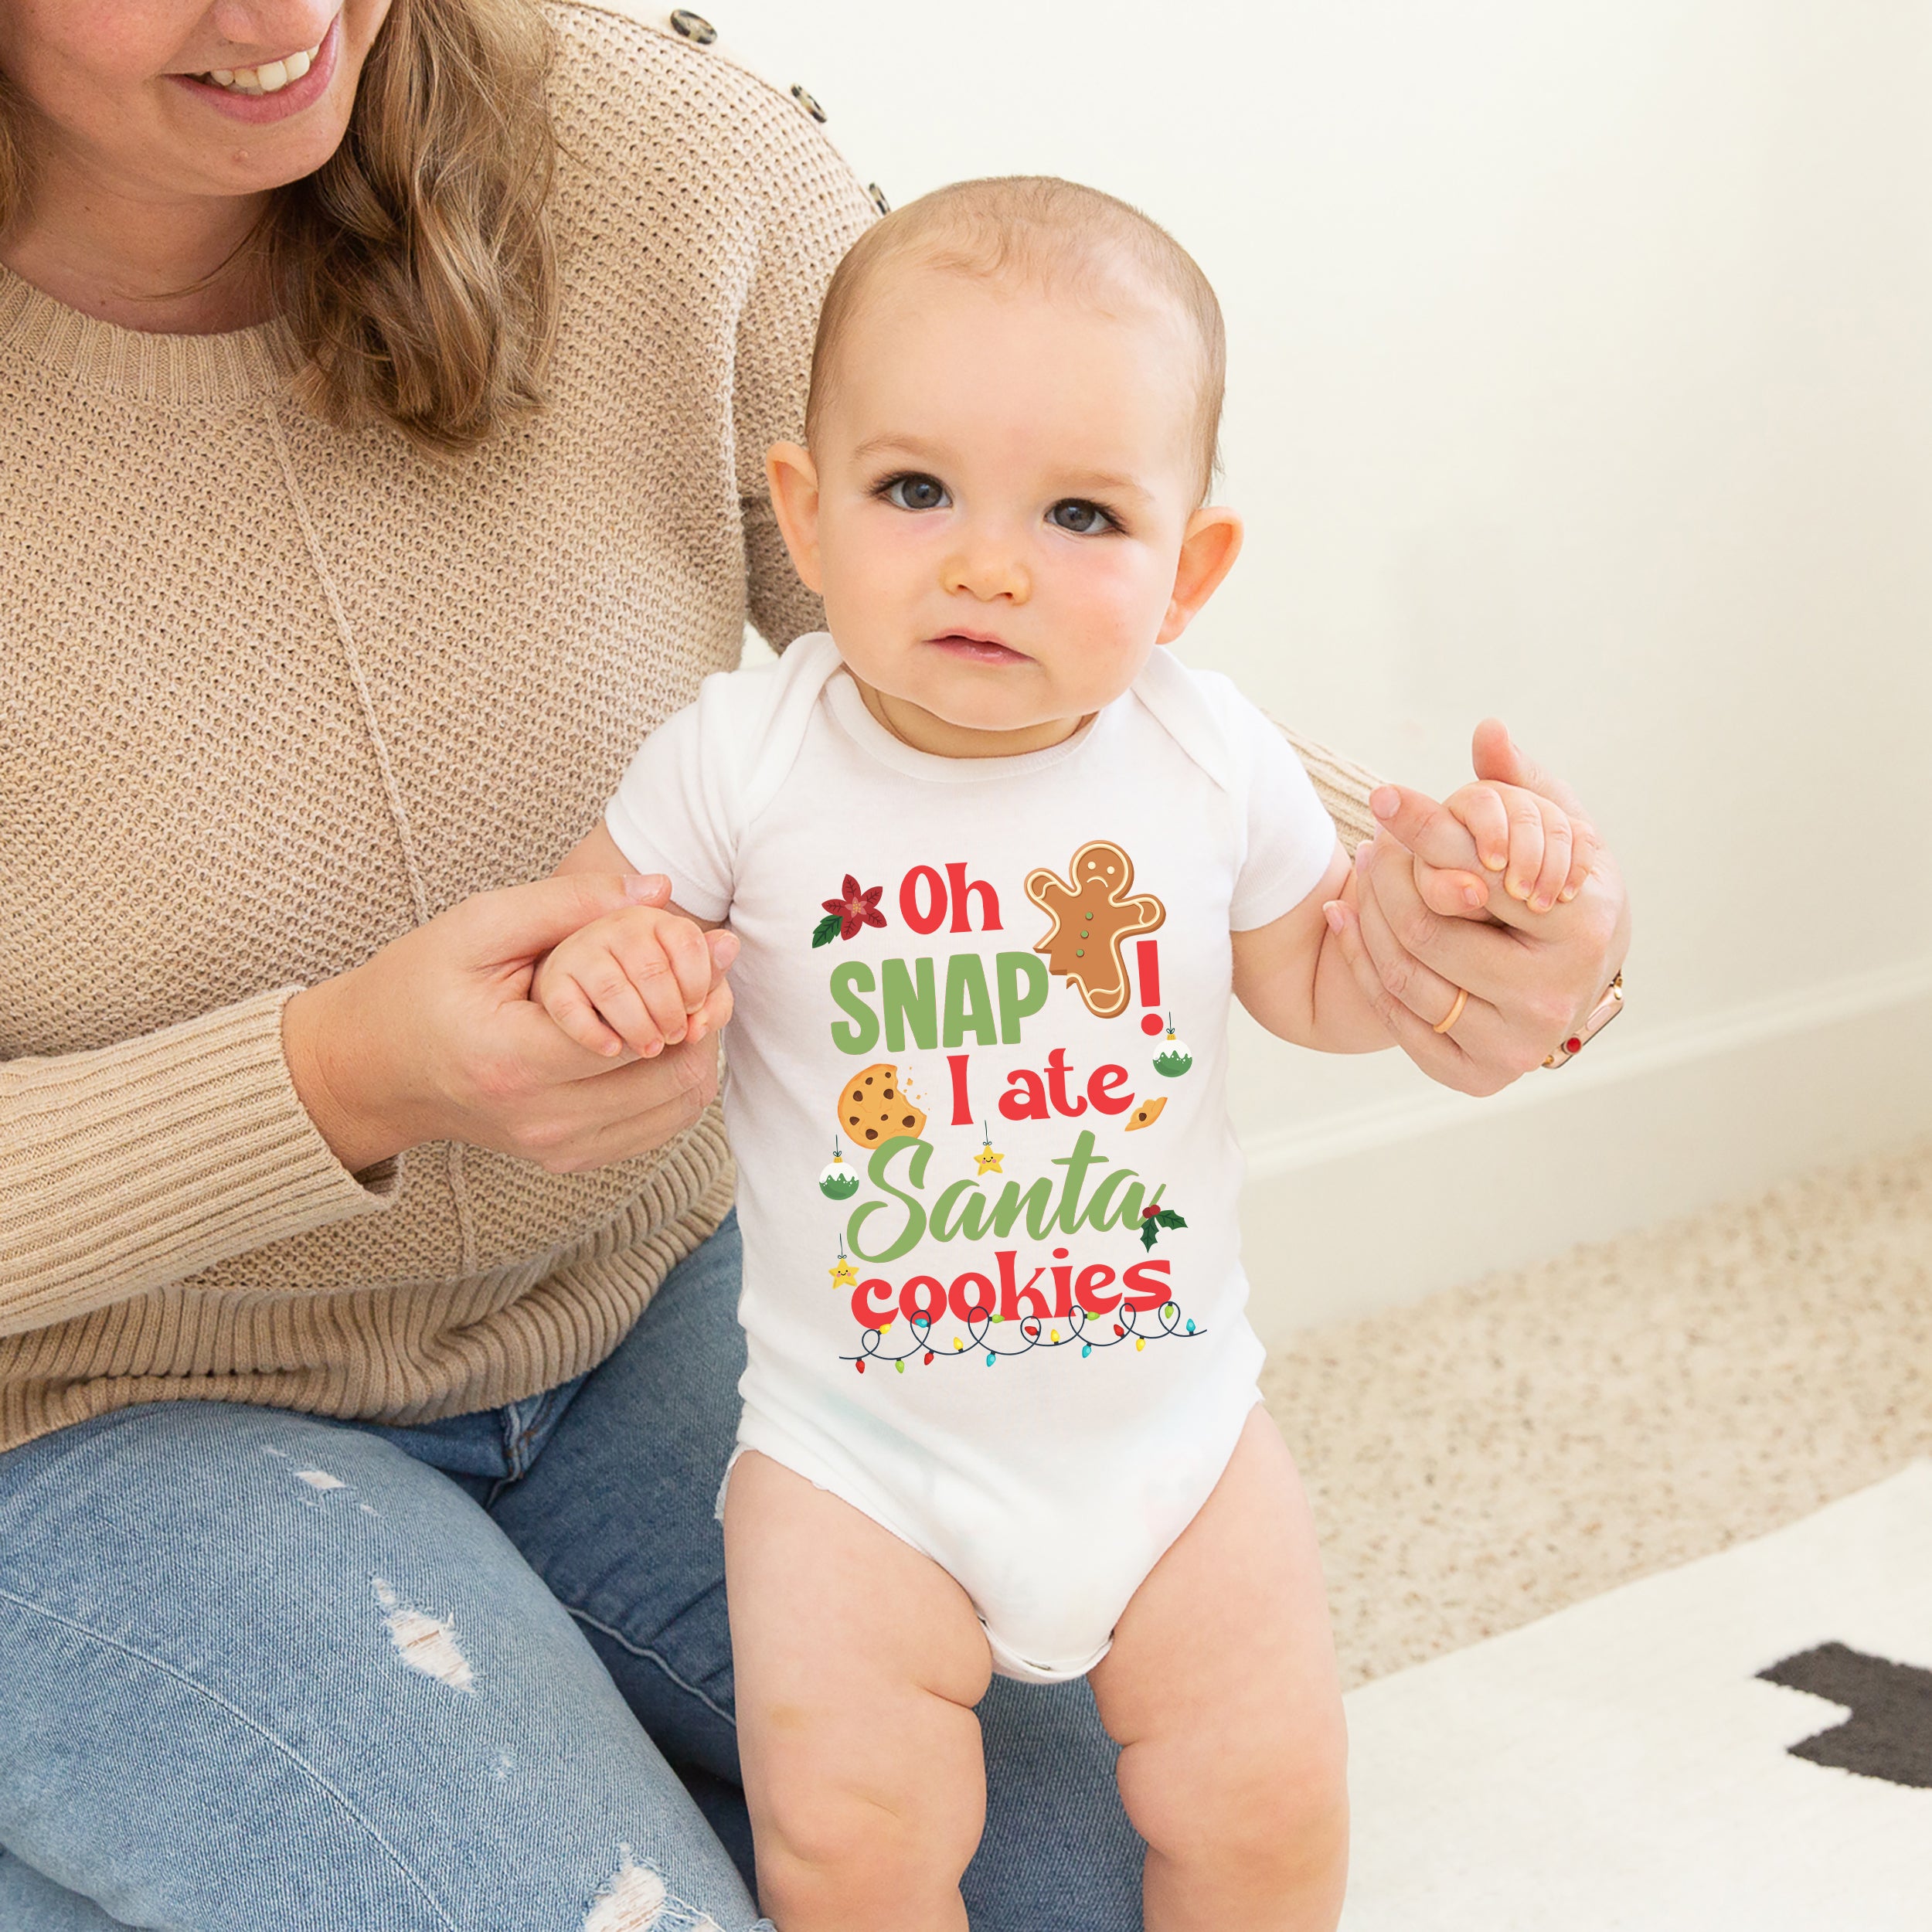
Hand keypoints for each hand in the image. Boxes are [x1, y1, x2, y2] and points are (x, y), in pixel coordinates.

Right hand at [283, 872, 739, 1174]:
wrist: (373, 1069)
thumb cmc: (417, 985)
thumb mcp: (477, 926)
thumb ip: (567, 902)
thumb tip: (660, 890)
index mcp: (513, 1060)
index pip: (638, 1034)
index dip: (687, 985)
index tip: (708, 943)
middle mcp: (541, 1119)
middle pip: (671, 1076)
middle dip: (704, 1016)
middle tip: (710, 967)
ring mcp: (557, 1147)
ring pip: (678, 1107)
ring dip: (699, 1049)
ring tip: (691, 996)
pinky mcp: (569, 1157)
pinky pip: (659, 1127)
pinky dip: (678, 1079)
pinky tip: (667, 1034)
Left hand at [1321, 721, 1628, 1094]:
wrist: (1568, 978)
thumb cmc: (1558, 890)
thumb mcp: (1557, 830)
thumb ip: (1521, 782)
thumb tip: (1487, 730)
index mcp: (1584, 928)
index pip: (1477, 872)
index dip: (1423, 831)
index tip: (1382, 798)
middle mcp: (1555, 996)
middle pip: (1428, 927)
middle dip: (1387, 876)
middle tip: (1370, 843)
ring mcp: (1515, 1045)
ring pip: (1404, 974)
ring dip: (1368, 916)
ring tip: (1361, 872)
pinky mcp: (1475, 1075)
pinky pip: (1395, 1016)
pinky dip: (1361, 962)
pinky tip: (1346, 917)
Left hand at [1438, 778, 1595, 914]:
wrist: (1517, 930)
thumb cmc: (1467, 921)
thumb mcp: (1449, 906)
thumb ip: (1441, 889)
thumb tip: (1466, 877)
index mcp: (1459, 811)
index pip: (1480, 801)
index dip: (1492, 830)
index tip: (1495, 866)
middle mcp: (1497, 803)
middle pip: (1522, 808)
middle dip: (1524, 854)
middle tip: (1519, 894)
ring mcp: (1536, 812)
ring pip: (1555, 822)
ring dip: (1551, 867)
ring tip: (1539, 906)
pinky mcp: (1569, 828)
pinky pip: (1582, 836)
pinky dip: (1576, 868)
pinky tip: (1564, 896)